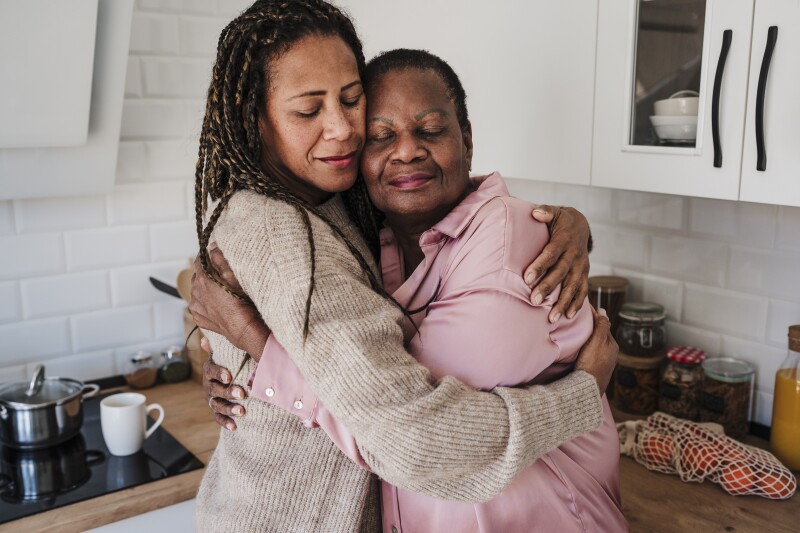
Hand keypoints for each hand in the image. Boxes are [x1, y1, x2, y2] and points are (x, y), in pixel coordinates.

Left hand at [189, 247, 269, 357]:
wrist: (243, 328)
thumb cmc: (241, 302)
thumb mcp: (234, 275)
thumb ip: (220, 258)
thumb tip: (212, 247)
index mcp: (202, 280)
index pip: (199, 261)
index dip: (206, 257)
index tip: (211, 256)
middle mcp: (195, 293)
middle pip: (197, 277)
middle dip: (206, 274)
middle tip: (219, 276)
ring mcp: (196, 307)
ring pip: (197, 292)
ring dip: (204, 289)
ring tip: (219, 292)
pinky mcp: (199, 318)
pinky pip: (199, 306)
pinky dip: (205, 303)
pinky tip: (217, 304)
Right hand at [202, 344, 246, 430]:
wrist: (232, 377)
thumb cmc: (231, 361)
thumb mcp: (226, 353)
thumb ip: (219, 347)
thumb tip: (205, 339)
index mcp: (210, 370)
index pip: (211, 371)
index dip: (219, 373)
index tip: (229, 376)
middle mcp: (209, 385)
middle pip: (215, 390)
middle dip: (228, 393)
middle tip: (242, 394)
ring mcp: (212, 399)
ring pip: (217, 406)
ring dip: (229, 409)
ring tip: (242, 411)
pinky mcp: (217, 410)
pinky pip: (219, 418)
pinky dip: (226, 423)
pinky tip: (234, 426)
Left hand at [526, 205, 591, 322]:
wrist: (581, 225)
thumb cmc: (561, 221)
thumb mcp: (554, 212)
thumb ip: (545, 212)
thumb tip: (535, 213)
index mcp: (564, 240)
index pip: (551, 254)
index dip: (539, 266)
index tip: (527, 279)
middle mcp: (575, 255)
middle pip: (561, 273)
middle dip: (548, 288)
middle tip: (534, 301)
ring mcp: (582, 266)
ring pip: (573, 286)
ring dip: (563, 303)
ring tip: (551, 318)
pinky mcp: (585, 274)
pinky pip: (583, 291)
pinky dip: (577, 304)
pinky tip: (567, 316)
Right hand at [574, 307, 617, 394]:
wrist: (586, 388)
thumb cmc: (591, 364)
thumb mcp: (597, 341)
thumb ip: (601, 325)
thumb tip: (603, 310)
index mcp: (612, 344)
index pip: (602, 325)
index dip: (593, 316)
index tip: (583, 308)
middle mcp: (610, 353)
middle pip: (600, 334)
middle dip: (591, 326)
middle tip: (577, 317)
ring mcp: (603, 362)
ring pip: (595, 344)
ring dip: (588, 337)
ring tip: (576, 331)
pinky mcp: (595, 370)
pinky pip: (592, 353)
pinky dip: (586, 347)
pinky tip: (579, 348)